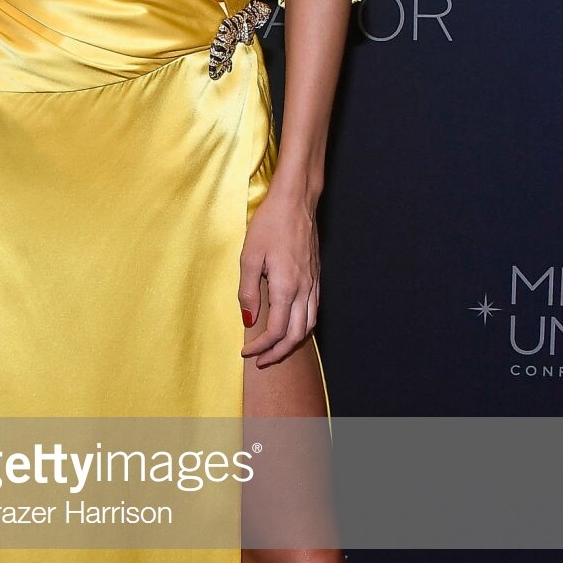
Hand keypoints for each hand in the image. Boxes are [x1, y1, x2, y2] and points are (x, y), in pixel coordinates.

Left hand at [239, 182, 320, 367]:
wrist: (296, 201)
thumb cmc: (270, 224)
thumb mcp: (249, 256)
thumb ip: (248, 291)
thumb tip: (248, 319)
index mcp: (286, 287)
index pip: (274, 332)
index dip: (259, 347)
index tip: (245, 352)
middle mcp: (304, 290)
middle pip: (295, 336)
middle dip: (277, 354)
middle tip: (260, 361)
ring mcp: (313, 284)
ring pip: (308, 326)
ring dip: (292, 344)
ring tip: (275, 350)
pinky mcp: (316, 277)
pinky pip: (313, 311)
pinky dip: (302, 327)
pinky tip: (290, 326)